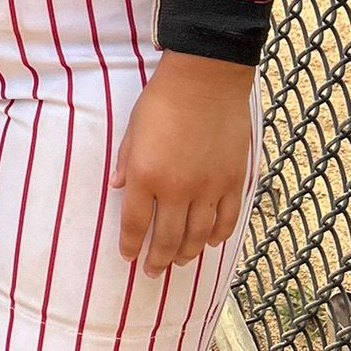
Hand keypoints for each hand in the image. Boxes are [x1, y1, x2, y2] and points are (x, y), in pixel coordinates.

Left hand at [112, 52, 254, 272]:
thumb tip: (116, 187)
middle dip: (157, 260)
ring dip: (186, 253)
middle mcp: (177, 189)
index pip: (135, 224)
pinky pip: (227, 219)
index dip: (131, 245)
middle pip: (167, 238)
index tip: (128, 257)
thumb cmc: (163, 99)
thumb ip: (126, 161)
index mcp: (146, 175)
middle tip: (152, 272)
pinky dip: (218, 236)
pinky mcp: (233, 181)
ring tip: (178, 261)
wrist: (206, 78)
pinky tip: (210, 242)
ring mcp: (208, 187)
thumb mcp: (133, 128)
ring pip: (197, 235)